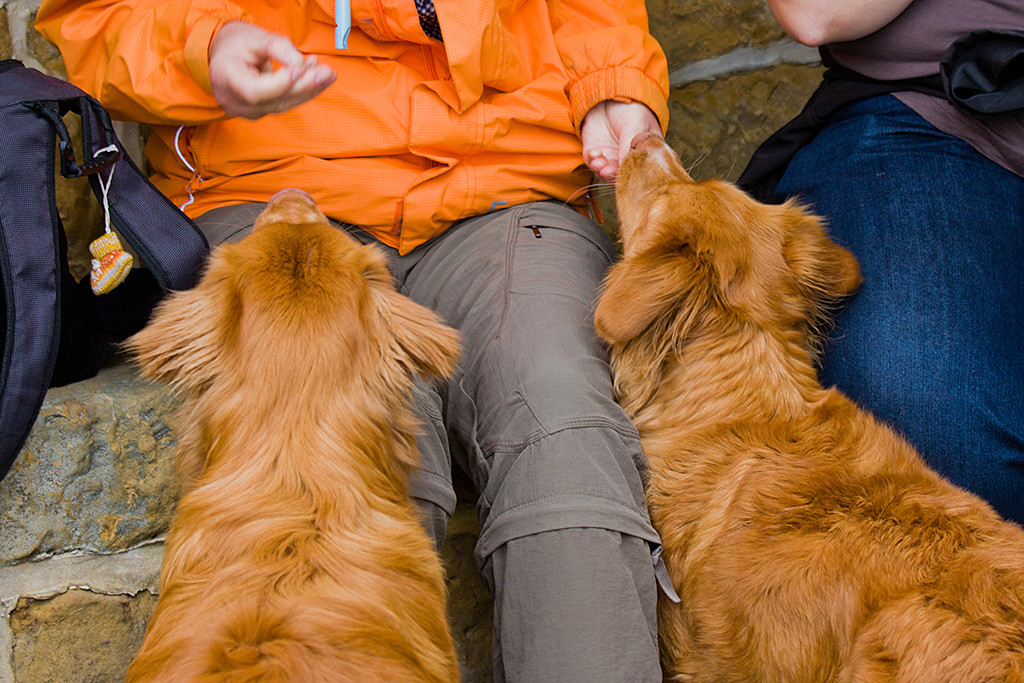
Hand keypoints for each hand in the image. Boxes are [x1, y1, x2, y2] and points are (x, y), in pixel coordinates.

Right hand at [209, 22, 335, 118]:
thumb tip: (301, 64)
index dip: (280, 84)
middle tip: (327, 73)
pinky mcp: (260, 112)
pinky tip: (317, 77)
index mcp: (226, 78)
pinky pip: (284, 104)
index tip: (299, 68)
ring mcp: (247, 111)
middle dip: (304, 86)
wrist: (225, 56)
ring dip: (309, 89)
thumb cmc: (237, 45)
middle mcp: (234, 101)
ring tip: (327, 73)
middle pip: (275, 100)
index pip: (255, 91)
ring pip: (284, 105)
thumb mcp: (256, 38)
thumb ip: (278, 48)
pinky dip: (301, 90)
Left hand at [581, 101, 661, 181]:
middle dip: (612, 175)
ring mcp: (610, 157)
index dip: (632, 176)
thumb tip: (625, 165)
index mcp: (644, 154)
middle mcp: (627, 159)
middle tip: (607, 171)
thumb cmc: (632, 108)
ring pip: (605, 172)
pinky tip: (595, 152)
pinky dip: (592, 161)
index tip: (625, 175)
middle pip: (620, 176)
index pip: (640, 172)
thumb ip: (630, 145)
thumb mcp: (636, 124)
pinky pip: (592, 163)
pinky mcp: (595, 152)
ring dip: (601, 170)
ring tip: (599, 161)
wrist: (610, 94)